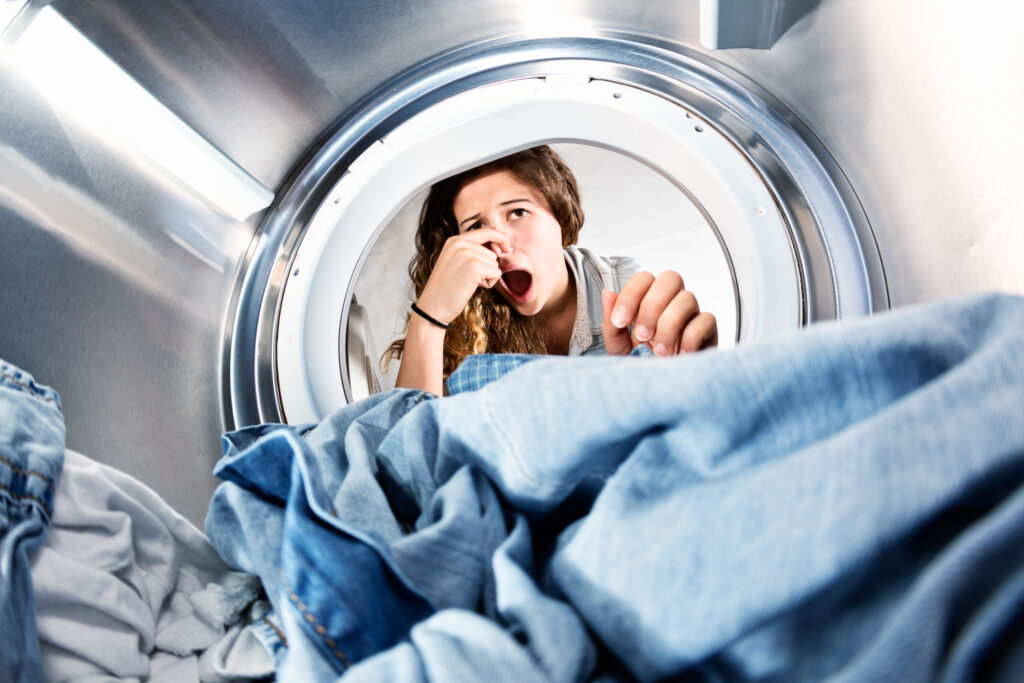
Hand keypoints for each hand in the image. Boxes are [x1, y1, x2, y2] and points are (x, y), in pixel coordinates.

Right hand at [415, 228, 511, 324]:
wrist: (433, 306)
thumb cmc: (446, 288)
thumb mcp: (456, 262)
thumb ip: (473, 252)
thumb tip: (502, 249)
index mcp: (454, 240)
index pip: (486, 231)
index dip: (500, 238)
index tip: (507, 248)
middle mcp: (459, 243)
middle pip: (492, 252)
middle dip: (487, 268)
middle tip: (468, 278)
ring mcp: (467, 254)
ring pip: (495, 263)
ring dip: (487, 276)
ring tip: (468, 283)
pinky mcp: (474, 267)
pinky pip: (496, 273)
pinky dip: (490, 283)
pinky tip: (473, 287)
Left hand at [601, 270, 717, 355]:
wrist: (660, 394)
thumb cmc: (641, 366)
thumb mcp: (619, 348)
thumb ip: (612, 323)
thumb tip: (608, 294)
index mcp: (649, 301)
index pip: (644, 279)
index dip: (631, 295)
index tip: (619, 321)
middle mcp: (672, 302)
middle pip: (671, 278)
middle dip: (652, 306)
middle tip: (642, 335)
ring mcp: (692, 315)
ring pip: (687, 298)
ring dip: (669, 325)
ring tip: (659, 352)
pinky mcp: (709, 331)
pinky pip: (706, 320)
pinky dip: (690, 338)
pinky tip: (679, 356)